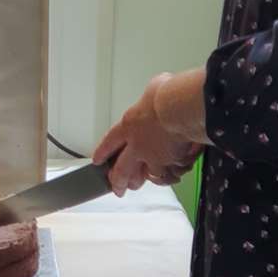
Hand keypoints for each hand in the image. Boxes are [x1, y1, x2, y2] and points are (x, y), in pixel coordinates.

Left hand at [92, 74, 202, 194]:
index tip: (98, 160)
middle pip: (121, 169)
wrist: (180, 110)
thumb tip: (158, 93)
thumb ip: (151, 99)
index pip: (109, 142)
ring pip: (141, 176)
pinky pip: (166, 176)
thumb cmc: (167, 95)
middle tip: (116, 187)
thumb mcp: (154, 88)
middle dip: (117, 180)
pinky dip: (166, 177)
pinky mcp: (170, 164)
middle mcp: (137, 145)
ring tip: (136, 185)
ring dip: (138, 182)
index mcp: (128, 125)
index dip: (102, 152)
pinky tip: (165, 178)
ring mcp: (153, 157)